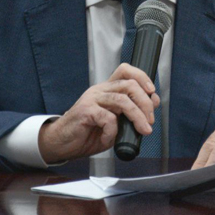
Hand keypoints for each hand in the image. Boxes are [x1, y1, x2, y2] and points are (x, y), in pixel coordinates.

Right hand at [38, 63, 159, 162]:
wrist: (61, 143)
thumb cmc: (86, 133)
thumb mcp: (114, 124)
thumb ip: (130, 114)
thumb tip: (152, 104)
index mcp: (106, 90)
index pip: (125, 71)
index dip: (142, 77)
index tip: (152, 93)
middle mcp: (100, 90)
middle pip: (129, 85)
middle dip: (145, 102)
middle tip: (150, 120)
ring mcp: (92, 99)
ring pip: (122, 100)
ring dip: (137, 116)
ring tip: (143, 130)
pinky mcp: (86, 111)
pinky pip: (108, 118)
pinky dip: (113, 131)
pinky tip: (108, 138)